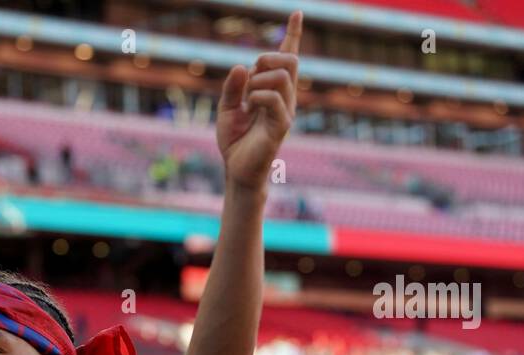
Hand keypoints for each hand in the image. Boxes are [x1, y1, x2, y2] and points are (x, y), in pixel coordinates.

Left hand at [216, 11, 301, 190]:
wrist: (236, 169)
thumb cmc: (235, 140)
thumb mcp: (227, 107)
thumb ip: (233, 86)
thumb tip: (242, 65)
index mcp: (274, 90)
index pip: (287, 58)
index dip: (292, 34)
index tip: (296, 12)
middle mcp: (285, 97)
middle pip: (290, 60)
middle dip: (268, 58)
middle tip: (249, 78)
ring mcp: (286, 110)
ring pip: (283, 77)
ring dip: (259, 81)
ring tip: (247, 98)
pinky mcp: (281, 125)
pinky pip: (274, 99)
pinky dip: (257, 96)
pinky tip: (249, 107)